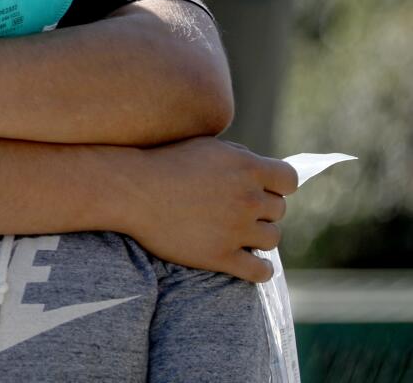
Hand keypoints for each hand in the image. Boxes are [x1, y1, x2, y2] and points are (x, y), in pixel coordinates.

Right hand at [124, 137, 297, 281]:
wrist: (129, 190)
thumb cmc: (162, 162)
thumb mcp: (205, 147)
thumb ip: (239, 158)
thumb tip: (261, 172)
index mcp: (247, 168)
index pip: (289, 180)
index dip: (276, 185)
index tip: (261, 189)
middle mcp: (247, 199)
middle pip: (278, 211)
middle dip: (261, 209)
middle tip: (237, 210)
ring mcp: (236, 230)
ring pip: (271, 238)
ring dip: (257, 236)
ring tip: (236, 233)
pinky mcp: (220, 256)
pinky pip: (260, 271)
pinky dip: (260, 269)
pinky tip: (250, 263)